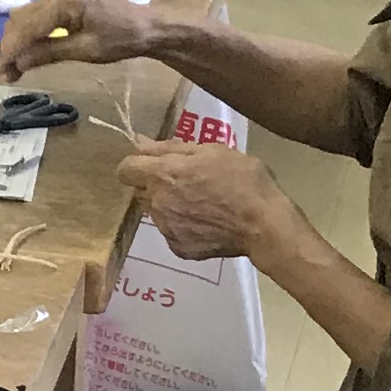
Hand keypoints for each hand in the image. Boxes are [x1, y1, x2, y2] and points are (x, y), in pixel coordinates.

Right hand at [0, 0, 158, 76]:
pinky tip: (28, 53)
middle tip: (7, 74)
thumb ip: (49, 53)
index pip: (28, 26)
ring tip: (14, 68)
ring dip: (18, 42)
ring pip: (27, 18)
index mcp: (65, 1)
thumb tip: (18, 62)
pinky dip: (30, 35)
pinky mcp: (65, 1)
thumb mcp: (85, 51)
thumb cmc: (122, 39)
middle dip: (11, 46)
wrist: (149, 28)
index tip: (2, 72)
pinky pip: (39, 17)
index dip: (11, 50)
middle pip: (22, 19)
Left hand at [116, 139, 291, 264]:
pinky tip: (208, 223)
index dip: (138, 164)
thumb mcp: (212, 151)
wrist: (265, 224)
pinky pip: (171, 232)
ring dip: (170, 205)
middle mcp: (157, 202)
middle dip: (156, 185)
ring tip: (203, 204)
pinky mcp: (177, 248)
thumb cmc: (244, 179)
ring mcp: (165, 228)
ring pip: (156, 211)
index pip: (125, 169)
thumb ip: (170, 147)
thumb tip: (139, 142)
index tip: (157, 165)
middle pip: (140, 190)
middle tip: (188, 183)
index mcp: (163, 174)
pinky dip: (184, 227)